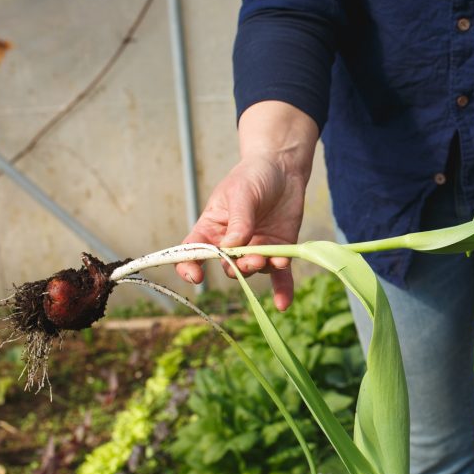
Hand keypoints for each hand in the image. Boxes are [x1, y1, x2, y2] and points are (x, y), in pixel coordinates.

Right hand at [176, 102, 317, 309]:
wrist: (283, 169)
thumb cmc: (253, 176)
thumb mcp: (241, 194)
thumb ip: (238, 221)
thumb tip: (231, 249)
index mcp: (211, 229)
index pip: (193, 252)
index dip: (189, 266)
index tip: (195, 275)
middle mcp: (231, 245)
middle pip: (227, 266)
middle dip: (237, 267)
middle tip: (250, 258)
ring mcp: (255, 249)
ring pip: (253, 271)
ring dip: (259, 268)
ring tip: (270, 257)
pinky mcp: (279, 250)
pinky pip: (279, 275)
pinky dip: (282, 289)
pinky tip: (284, 304)